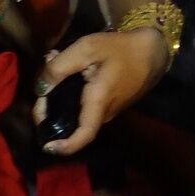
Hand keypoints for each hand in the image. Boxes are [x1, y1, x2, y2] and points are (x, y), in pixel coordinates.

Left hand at [32, 26, 169, 156]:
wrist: (154, 49)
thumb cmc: (122, 48)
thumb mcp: (87, 49)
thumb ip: (59, 67)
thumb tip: (40, 88)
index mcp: (99, 102)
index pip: (84, 135)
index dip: (65, 146)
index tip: (47, 146)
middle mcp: (106, 112)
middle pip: (72, 123)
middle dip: (50, 108)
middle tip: (41, 84)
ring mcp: (111, 109)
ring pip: (79, 113)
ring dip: (60, 98)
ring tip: (54, 71)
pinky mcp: (113, 103)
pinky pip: (88, 106)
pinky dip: (73, 94)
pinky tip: (71, 72)